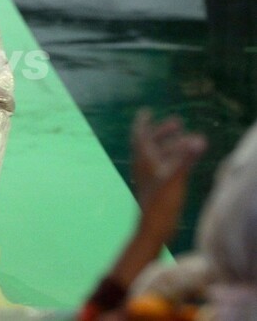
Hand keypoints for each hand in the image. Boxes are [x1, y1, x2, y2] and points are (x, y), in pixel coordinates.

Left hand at [130, 109, 205, 242]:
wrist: (153, 227)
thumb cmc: (161, 202)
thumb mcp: (175, 177)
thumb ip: (187, 158)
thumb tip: (199, 140)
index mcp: (143, 160)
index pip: (140, 135)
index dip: (143, 122)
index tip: (146, 111)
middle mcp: (143, 166)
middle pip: (151, 142)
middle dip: (163, 131)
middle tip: (178, 122)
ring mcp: (149, 176)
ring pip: (158, 154)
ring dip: (170, 145)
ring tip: (186, 140)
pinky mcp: (155, 186)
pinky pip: (163, 166)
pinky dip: (172, 158)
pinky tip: (182, 161)